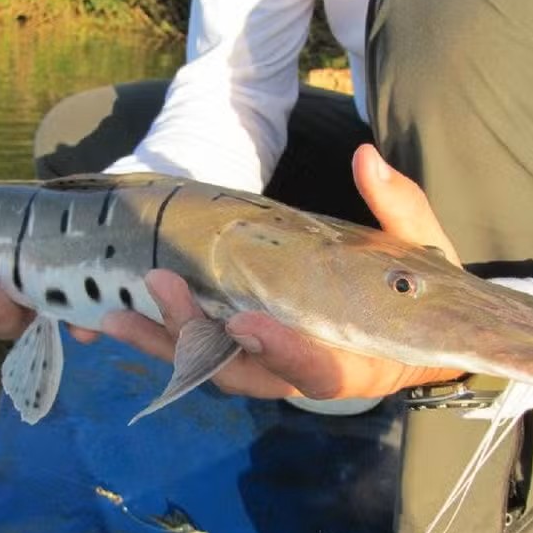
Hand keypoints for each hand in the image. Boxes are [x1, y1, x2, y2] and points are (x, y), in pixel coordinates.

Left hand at [101, 145, 465, 399]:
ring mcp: (266, 367)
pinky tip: (121, 318)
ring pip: (207, 366)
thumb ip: (397, 209)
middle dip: (195, 335)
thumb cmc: (415, 297)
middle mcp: (298, 373)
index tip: (247, 324)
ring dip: (162, 341)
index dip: (280, 351)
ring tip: (115, 315)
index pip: (312, 368)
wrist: (409, 335)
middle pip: (240, 370)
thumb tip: (368, 159)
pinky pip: (197, 355)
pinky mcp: (242, 354)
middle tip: (159, 287)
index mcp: (350, 362)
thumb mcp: (417, 251)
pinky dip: (161, 339)